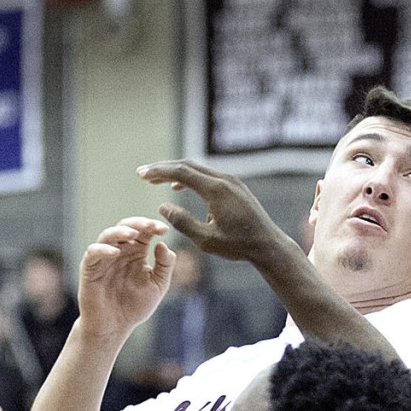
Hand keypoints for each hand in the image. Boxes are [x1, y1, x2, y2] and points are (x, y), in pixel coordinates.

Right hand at [77, 217, 173, 340]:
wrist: (115, 326)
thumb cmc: (135, 306)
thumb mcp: (158, 286)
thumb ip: (165, 266)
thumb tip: (163, 244)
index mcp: (137, 253)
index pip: (144, 232)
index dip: (153, 227)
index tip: (165, 230)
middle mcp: (120, 251)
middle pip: (126, 227)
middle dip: (139, 223)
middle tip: (151, 226)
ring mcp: (104, 258)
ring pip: (108, 235)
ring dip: (120, 231)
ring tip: (133, 234)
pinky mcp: (90, 269)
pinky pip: (93, 253)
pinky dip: (103, 249)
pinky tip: (115, 252)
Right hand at [137, 160, 289, 263]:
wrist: (268, 244)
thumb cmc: (238, 245)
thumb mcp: (206, 240)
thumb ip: (183, 222)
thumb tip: (163, 206)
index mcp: (216, 190)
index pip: (181, 172)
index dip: (159, 172)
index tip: (142, 174)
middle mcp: (224, 180)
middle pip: (188, 165)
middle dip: (163, 168)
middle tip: (144, 174)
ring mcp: (231, 181)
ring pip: (198, 169)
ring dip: (176, 172)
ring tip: (156, 180)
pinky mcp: (235, 187)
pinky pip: (208, 176)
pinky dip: (190, 178)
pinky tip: (179, 186)